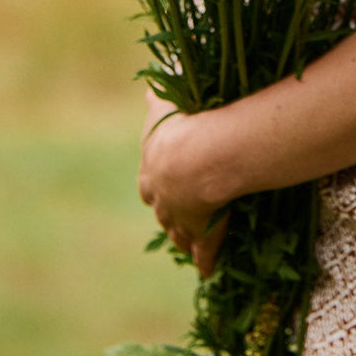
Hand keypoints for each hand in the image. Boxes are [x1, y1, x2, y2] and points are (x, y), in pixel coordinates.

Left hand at [138, 91, 228, 277]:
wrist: (196, 157)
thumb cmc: (181, 127)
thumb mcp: (163, 108)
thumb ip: (157, 99)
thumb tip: (148, 85)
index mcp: (151, 170)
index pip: (149, 184)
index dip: (156, 186)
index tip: (160, 188)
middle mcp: (161, 199)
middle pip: (161, 212)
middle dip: (167, 213)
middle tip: (176, 216)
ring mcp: (180, 219)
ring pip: (179, 233)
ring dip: (184, 237)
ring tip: (189, 243)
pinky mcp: (202, 234)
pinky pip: (204, 252)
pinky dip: (205, 261)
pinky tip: (208, 270)